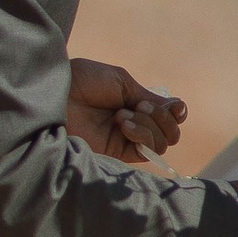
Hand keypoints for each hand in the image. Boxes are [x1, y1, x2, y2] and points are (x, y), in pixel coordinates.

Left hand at [67, 57, 187, 162]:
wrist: (58, 93)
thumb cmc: (85, 81)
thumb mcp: (122, 83)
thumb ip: (149, 98)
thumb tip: (179, 109)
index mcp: (134, 105)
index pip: (168, 116)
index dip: (176, 112)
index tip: (175, 106)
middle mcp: (133, 125)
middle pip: (170, 133)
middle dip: (162, 118)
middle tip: (139, 106)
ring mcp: (124, 141)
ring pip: (161, 144)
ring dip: (149, 126)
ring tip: (123, 114)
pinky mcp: (115, 154)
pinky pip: (145, 152)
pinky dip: (141, 136)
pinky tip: (123, 124)